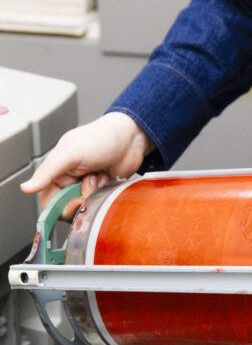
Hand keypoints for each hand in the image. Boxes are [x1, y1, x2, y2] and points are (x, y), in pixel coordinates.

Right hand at [21, 112, 153, 218]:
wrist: (131, 137)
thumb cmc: (100, 137)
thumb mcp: (70, 153)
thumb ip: (48, 172)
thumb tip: (26, 188)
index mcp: (56, 170)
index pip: (48, 200)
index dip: (60, 206)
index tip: (74, 202)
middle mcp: (70, 179)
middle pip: (67, 206)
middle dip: (80, 199)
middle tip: (90, 185)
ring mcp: (86, 185)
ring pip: (84, 206)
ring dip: (93, 195)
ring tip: (99, 177)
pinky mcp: (101, 190)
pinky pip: (99, 204)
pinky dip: (103, 195)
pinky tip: (107, 179)